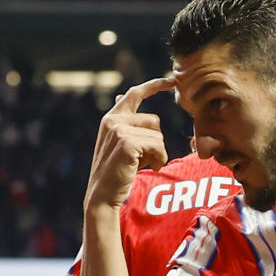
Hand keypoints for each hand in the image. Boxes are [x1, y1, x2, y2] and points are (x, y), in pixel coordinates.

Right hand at [85, 76, 174, 211]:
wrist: (102, 195)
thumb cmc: (116, 171)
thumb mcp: (119, 142)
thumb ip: (127, 122)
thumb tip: (123, 96)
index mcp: (111, 118)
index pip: (135, 93)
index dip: (155, 85)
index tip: (172, 80)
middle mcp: (113, 120)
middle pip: (154, 120)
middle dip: (156, 141)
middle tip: (145, 158)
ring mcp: (118, 130)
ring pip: (158, 135)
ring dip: (158, 152)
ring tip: (144, 164)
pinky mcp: (127, 143)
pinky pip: (158, 145)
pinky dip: (159, 158)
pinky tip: (150, 167)